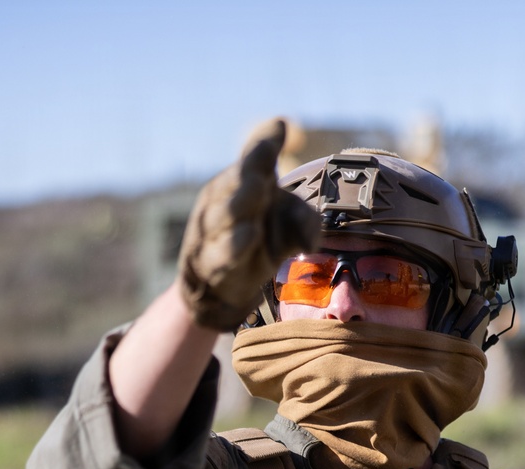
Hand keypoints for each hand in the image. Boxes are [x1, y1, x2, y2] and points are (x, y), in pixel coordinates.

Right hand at [177, 118, 319, 330]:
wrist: (226, 284)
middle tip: (267, 163)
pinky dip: (235, 244)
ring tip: (260, 190)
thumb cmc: (259, 240)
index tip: (280, 127)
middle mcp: (224, 199)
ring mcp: (213, 230)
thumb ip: (304, 220)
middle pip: (236, 179)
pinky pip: (222, 251)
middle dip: (251, 169)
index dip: (264, 143)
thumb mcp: (288, 226)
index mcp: (243, 181)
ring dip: (242, 204)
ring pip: (225, 213)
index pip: (253, 157)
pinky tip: (250, 233)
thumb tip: (311, 231)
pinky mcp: (213, 263)